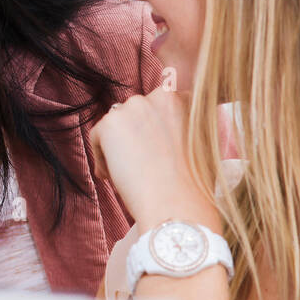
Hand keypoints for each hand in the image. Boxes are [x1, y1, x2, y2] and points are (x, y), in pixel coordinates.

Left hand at [88, 88, 219, 231]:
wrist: (176, 204)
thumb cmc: (193, 185)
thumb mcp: (202, 145)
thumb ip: (184, 128)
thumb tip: (162, 132)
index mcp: (185, 99)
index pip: (159, 107)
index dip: (153, 131)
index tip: (154, 152)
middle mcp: (161, 95)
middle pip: (136, 114)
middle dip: (134, 136)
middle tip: (140, 165)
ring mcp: (135, 106)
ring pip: (116, 125)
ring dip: (117, 146)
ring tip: (127, 174)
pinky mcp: (111, 123)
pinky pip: (97, 138)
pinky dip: (102, 157)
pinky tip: (113, 177)